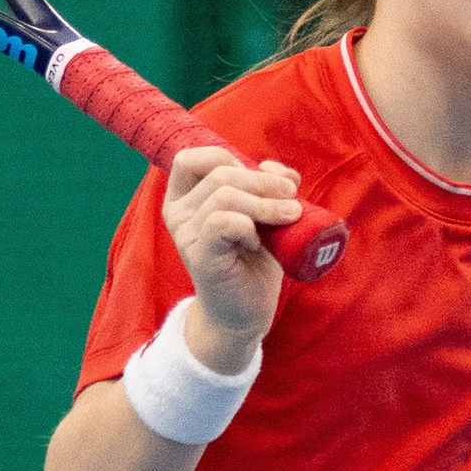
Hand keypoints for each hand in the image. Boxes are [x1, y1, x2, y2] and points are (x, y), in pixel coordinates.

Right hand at [164, 144, 298, 359]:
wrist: (246, 312)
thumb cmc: (253, 260)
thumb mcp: (262, 214)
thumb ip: (267, 186)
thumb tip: (278, 169)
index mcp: (185, 199)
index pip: (191, 158)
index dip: (227, 158)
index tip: (256, 176)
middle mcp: (178, 214)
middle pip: (219, 173)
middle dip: (264, 181)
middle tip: (292, 198)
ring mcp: (185, 235)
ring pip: (224, 196)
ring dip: (266, 204)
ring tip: (288, 217)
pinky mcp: (200, 257)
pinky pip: (223, 222)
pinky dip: (249, 225)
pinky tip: (258, 243)